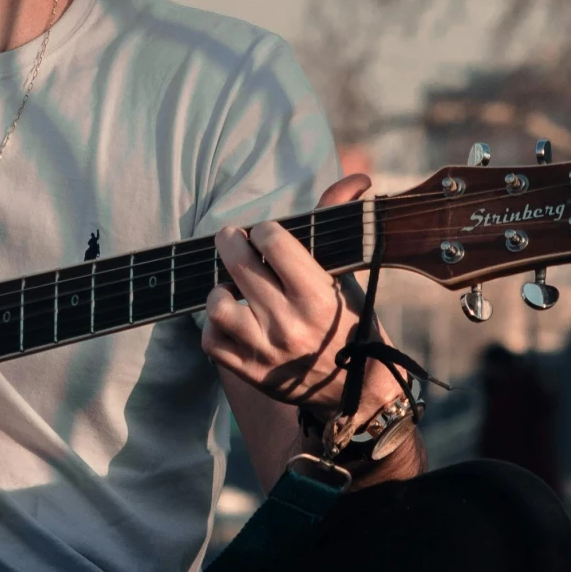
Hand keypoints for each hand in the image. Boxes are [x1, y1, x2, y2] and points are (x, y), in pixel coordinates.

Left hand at [202, 173, 399, 416]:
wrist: (360, 394)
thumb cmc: (354, 325)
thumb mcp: (351, 277)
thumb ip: (339, 226)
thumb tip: (356, 178)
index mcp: (317, 294)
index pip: (273, 240)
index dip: (265, 231)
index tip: (266, 235)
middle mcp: (288, 322)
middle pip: (237, 264)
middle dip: (231, 242)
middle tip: (233, 240)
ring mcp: (265, 349)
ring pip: (216, 305)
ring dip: (219, 290)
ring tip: (231, 287)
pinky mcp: (248, 372)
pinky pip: (210, 341)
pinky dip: (214, 327)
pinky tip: (231, 319)